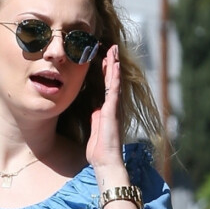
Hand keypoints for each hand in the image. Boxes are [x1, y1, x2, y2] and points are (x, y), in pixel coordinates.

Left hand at [86, 45, 123, 169]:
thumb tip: (96, 109)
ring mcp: (113, 107)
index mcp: (107, 108)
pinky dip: (114, 77)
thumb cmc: (100, 149)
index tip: (105, 57)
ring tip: (113, 50)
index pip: (107, 85)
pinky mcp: (112, 110)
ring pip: (114, 81)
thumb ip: (96, 117)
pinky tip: (114, 65)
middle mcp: (112, 105)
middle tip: (111, 47)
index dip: (106, 70)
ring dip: (113, 65)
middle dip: (111, 62)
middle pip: (112, 79)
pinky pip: (113, 90)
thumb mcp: (95, 129)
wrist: (106, 161)